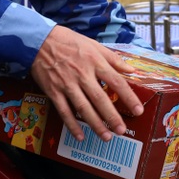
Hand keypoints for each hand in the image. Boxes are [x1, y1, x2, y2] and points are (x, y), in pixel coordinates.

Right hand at [30, 26, 143, 141]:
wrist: (40, 41)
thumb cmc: (70, 42)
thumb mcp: (95, 45)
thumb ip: (114, 59)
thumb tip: (132, 70)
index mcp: (96, 62)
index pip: (117, 82)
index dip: (129, 97)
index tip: (138, 110)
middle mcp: (83, 75)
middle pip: (100, 99)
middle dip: (112, 117)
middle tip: (122, 130)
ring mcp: (67, 84)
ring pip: (84, 108)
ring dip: (95, 124)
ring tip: (106, 137)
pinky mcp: (54, 91)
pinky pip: (64, 111)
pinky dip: (72, 125)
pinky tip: (80, 136)